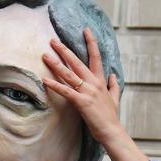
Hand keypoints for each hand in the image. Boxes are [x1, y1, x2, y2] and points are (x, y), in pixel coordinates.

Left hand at [41, 29, 126, 146]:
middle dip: (64, 50)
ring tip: (45, 55)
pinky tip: (45, 80)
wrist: (112, 131)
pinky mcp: (81, 102)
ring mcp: (87, 92)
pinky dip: (54, 85)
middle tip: (52, 40)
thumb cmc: (111, 116)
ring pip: (69, 74)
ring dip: (55, 64)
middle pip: (77, 62)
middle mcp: (94, 83)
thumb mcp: (115, 98)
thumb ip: (114, 85)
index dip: (91, 42)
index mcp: (101, 81)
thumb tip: (114, 75)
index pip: (96, 57)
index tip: (85, 30)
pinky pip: (65, 91)